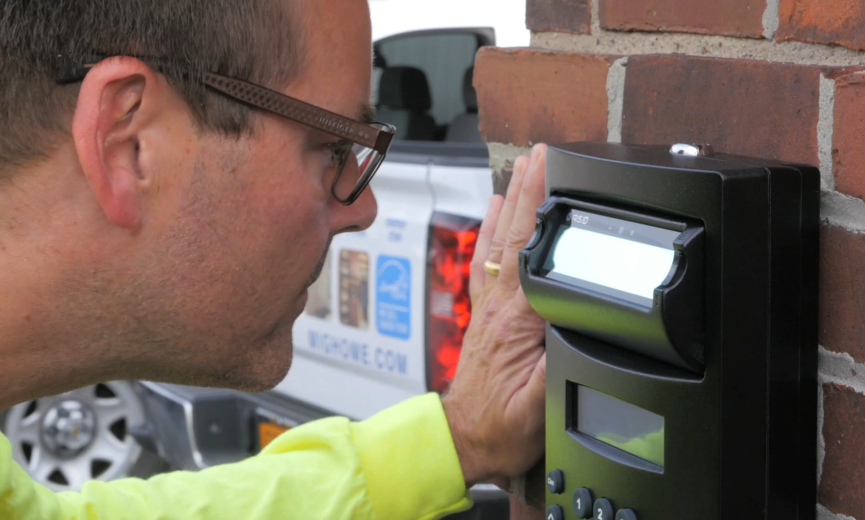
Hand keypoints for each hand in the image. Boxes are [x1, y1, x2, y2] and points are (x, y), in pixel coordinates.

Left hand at [442, 144, 547, 484]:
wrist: (465, 442)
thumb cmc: (503, 427)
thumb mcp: (542, 406)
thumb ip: (559, 364)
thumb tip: (580, 326)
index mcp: (517, 320)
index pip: (532, 250)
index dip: (542, 208)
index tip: (552, 171)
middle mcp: (500, 306)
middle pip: (514, 236)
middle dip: (528, 190)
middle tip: (540, 152)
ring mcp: (490, 308)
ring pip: (499, 244)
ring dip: (510, 203)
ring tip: (521, 169)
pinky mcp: (486, 316)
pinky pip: (485, 265)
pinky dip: (489, 233)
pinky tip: (493, 211)